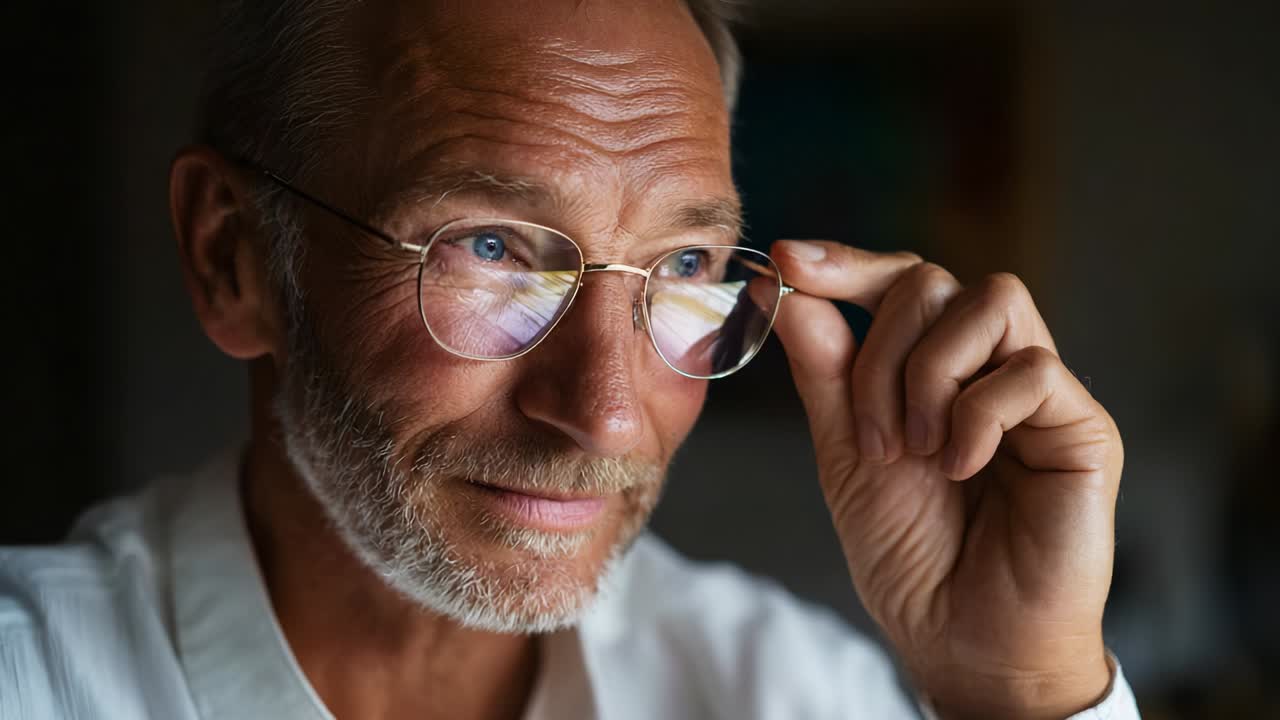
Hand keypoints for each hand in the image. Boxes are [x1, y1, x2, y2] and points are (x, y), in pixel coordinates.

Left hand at [769, 241, 1120, 719]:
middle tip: (876, 438)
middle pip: (933, 282)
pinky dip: (977, 415)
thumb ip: (826, 372)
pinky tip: (963, 467)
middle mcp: (988, 366)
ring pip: (989, 301)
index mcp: (932, 368)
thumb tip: (793, 290)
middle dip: (880, 355)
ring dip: (928, 376)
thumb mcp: (845, 453)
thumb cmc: (911, 553)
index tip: (789, 262)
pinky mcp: (1082, 424)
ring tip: (919, 451)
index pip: (899, 282)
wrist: (961, 637)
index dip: (847, 263)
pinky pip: (1031, 367)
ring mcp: (1038, 391)